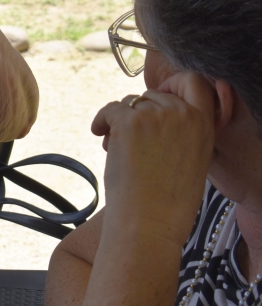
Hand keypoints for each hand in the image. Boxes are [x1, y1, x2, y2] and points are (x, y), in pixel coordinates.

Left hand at [91, 72, 216, 246]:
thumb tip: (155, 112)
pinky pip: (110, 109)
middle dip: (139, 112)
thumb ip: (182, 132)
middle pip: (153, 94)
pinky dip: (101, 121)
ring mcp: (156, 116)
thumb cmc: (168, 201)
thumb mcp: (192, 159)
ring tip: (118, 147)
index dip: (173, 84)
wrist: (149, 223)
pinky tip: (100, 136)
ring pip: (131, 102)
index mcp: (205, 124)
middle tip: (130, 137)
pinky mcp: (129, 121)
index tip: (157, 97)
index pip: (195, 82)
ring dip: (121, 120)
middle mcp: (183, 114)